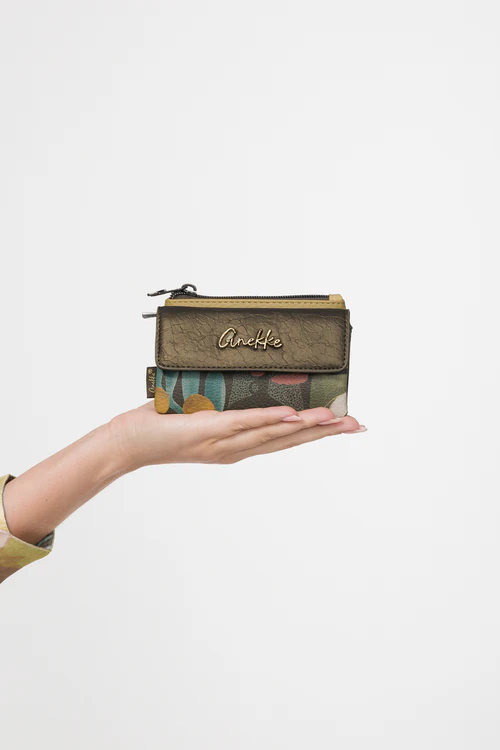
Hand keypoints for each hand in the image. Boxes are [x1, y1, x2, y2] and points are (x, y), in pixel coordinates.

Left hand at [109, 402, 366, 470]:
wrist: (129, 443)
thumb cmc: (162, 426)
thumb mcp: (202, 412)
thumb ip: (226, 402)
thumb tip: (244, 375)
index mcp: (237, 446)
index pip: (284, 439)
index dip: (316, 434)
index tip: (344, 427)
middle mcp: (235, 449)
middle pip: (289, 440)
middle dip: (325, 434)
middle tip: (357, 426)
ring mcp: (225, 441)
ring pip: (274, 434)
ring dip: (308, 427)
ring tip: (337, 420)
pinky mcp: (210, 429)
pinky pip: (246, 422)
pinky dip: (271, 419)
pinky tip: (294, 416)